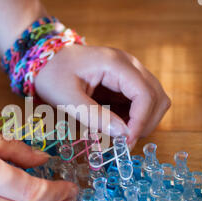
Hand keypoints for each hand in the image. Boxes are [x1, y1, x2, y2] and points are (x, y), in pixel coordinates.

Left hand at [34, 45, 170, 147]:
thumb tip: (123, 134)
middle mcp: (129, 64)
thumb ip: (94, 116)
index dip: (141, 122)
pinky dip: (135, 117)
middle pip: (157, 97)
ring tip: (118, 134)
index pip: (145, 94)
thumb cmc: (51, 74)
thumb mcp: (66, 98)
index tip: (126, 142)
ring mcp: (129, 71)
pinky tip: (116, 125)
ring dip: (142, 121)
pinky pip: (142, 101)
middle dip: (145, 123)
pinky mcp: (125, 80)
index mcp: (116, 64)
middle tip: (123, 142)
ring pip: (154, 99)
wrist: (44, 57)